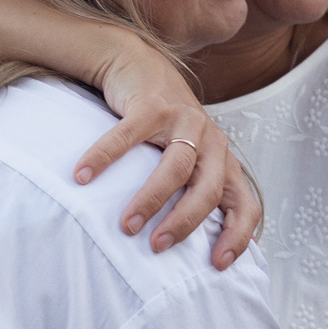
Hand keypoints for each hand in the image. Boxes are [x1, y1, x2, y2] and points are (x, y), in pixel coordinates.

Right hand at [73, 37, 262, 268]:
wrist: (139, 64)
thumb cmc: (164, 125)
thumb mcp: (189, 156)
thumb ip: (194, 189)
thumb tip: (187, 249)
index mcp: (223, 160)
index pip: (244, 203)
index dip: (238, 234)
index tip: (219, 264)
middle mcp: (212, 140)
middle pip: (207, 189)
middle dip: (184, 222)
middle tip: (157, 246)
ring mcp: (184, 119)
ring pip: (175, 167)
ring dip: (150, 200)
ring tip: (126, 226)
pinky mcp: (153, 104)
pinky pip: (128, 136)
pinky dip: (104, 158)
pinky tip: (82, 177)